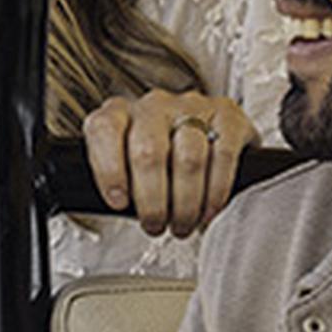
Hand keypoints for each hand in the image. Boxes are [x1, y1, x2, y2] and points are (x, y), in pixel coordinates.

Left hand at [79, 87, 255, 238]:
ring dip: (185, 203)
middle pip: (148, 152)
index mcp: (119, 114)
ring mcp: (191, 108)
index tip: (119, 202)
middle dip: (152, 201)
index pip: (105, 129)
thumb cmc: (158, 160)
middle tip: (156, 224)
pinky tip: (208, 210)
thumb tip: (118, 206)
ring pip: (188, 159)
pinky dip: (215, 192)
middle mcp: (154, 106)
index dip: (110, 169)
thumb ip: (115, 181)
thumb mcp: (126, 168)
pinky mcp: (226, 116)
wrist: (206, 136)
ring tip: (182, 224)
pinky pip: (222, 157)